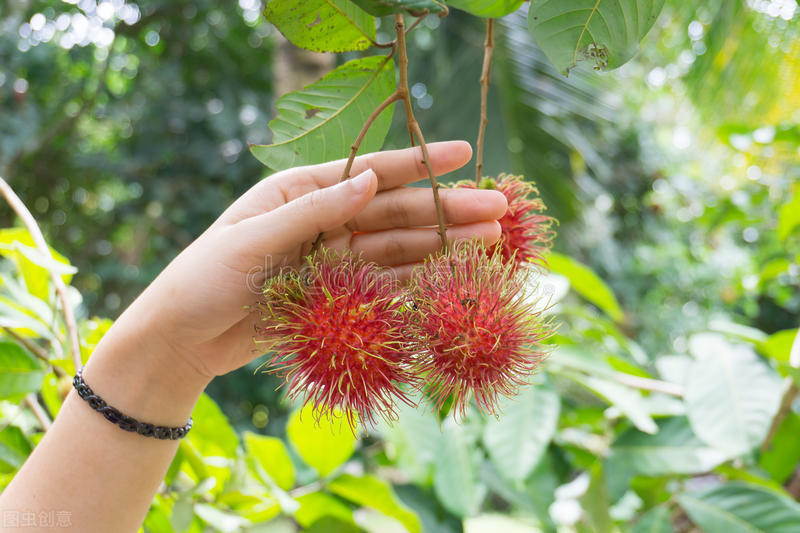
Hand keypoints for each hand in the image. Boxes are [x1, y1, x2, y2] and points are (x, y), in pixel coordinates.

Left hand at [84, 141, 506, 419]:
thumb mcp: (253, 239)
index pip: (369, 172)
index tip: (465, 153)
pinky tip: (452, 280)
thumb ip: (314, 211)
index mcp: (300, 191)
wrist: (182, 340)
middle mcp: (323, 220)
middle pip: (395, 213)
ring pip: (398, 250)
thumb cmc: (203, 279)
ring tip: (491, 245)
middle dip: (447, 210)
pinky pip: (384, 287)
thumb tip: (370, 181)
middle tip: (499, 211)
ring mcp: (333, 259)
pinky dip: (417, 285)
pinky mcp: (336, 296)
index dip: (419, 163)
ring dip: (442, 247)